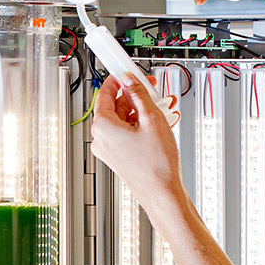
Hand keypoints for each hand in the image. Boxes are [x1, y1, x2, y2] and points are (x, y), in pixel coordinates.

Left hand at [90, 74, 182, 210]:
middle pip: (116, 106)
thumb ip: (139, 95)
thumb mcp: (152, 119)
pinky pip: (128, 134)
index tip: (127, 71)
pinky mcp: (120, 158)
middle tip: (152, 90)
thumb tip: (131, 81)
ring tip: (164, 108)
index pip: (104, 93)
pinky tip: (161, 123)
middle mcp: (101, 138)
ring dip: (143, 112)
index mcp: (102, 126)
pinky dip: (143, 127)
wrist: (163, 194)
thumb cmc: (156, 165)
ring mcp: (110, 150)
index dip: (118, 79)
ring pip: (125, 121)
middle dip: (136, 97)